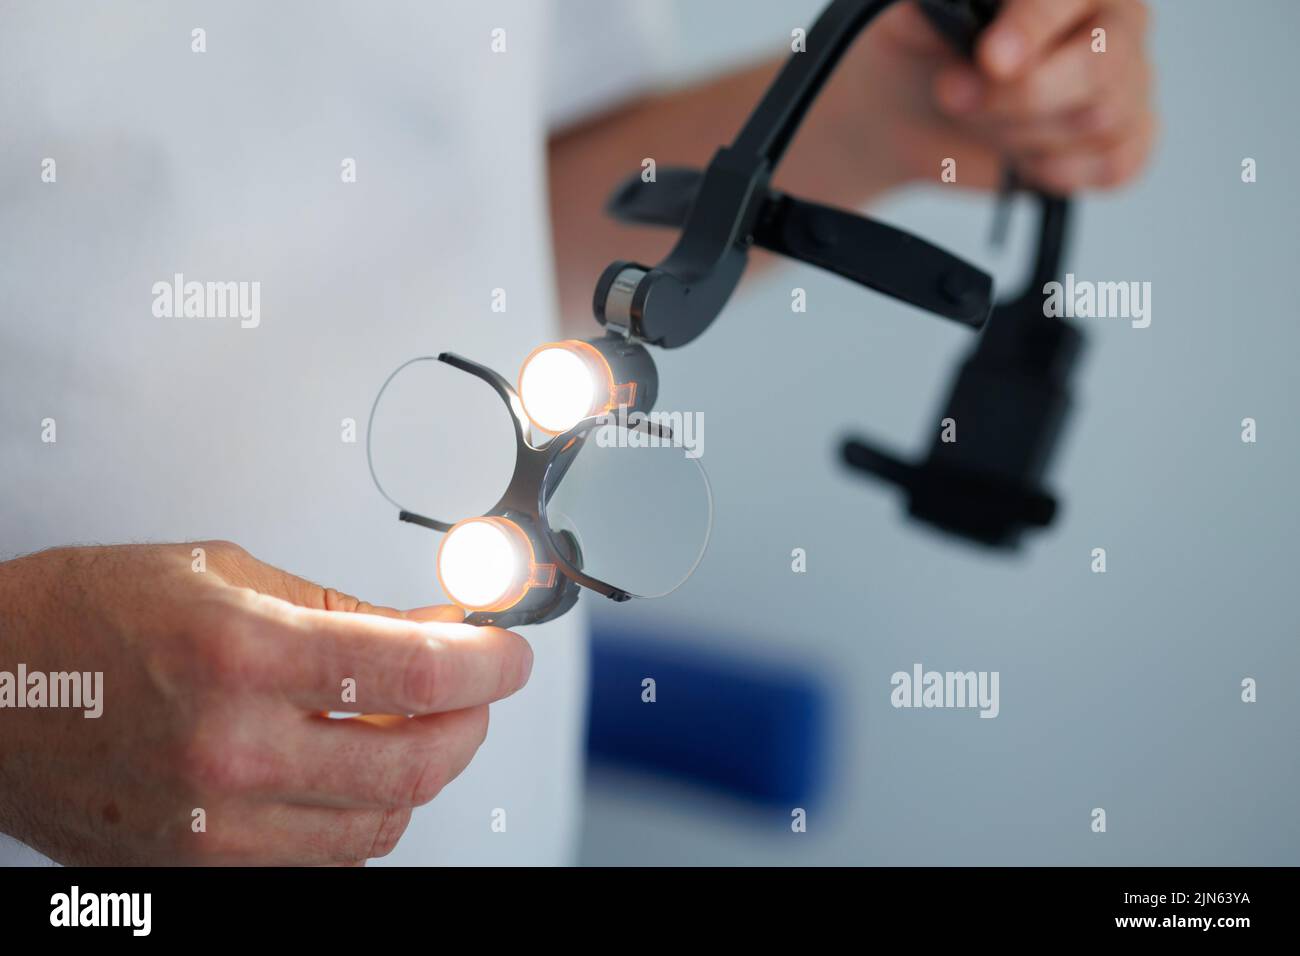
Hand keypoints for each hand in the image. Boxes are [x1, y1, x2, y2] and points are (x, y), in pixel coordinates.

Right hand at [0, 541, 531, 864]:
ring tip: (417, 727)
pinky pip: (324, 863)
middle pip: (416, 764)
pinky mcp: (198, 872)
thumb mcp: (224, 575)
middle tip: (478, 687)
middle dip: (471, 721)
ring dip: (423, 774)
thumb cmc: (86, 620)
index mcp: (241, 656)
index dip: (489, 661)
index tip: (510, 652)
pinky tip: (356, 777)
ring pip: (380, 826)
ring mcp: (214, 828)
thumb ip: (342, 609)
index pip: (417, 672)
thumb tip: (434, 627)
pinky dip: (362, 820)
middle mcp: (231, 752)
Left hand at [861, 0, 1155, 192]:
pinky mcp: (1127, 139)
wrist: (913, 107)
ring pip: (1098, 123)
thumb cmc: (928, 49)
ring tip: (981, 119)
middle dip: (1019, 96)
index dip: (1032, 29)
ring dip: (1019, 134)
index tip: (991, 60)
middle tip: (953, 94)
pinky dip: (1054, 170)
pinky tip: (1019, 155)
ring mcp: (1129, 82)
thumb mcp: (918, 16)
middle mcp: (1117, 21)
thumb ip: (946, 7)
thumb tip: (966, 13)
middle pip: (1098, 68)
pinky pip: (1115, 165)